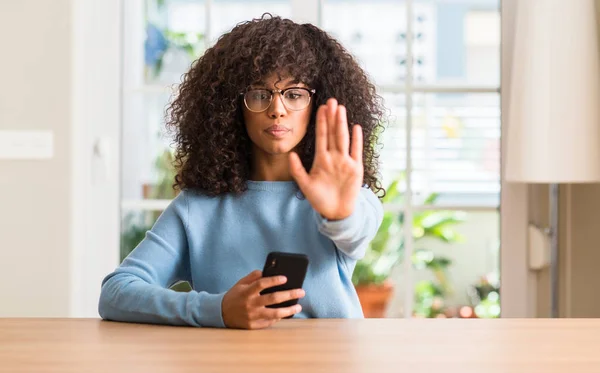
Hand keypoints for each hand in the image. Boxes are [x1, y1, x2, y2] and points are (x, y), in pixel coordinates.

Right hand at [221, 270, 304, 329]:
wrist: (221, 314)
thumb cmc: (234, 296)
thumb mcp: (240, 283)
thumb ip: (253, 276)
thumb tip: (266, 271)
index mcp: (246, 292)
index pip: (261, 284)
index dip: (273, 280)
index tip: (285, 278)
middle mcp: (250, 304)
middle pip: (273, 299)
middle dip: (289, 295)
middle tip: (301, 292)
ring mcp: (252, 316)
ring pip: (274, 314)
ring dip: (289, 310)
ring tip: (298, 306)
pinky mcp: (254, 326)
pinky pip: (270, 322)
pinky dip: (279, 317)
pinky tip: (286, 313)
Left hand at [289, 98, 362, 219]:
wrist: (335, 212)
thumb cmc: (319, 199)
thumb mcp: (305, 184)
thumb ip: (297, 170)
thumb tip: (290, 155)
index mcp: (321, 159)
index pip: (321, 136)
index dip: (320, 122)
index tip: (320, 108)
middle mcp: (334, 157)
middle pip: (332, 133)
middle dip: (331, 117)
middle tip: (331, 101)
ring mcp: (345, 161)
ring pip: (343, 138)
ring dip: (342, 124)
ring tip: (341, 108)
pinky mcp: (355, 168)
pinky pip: (356, 151)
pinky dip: (356, 140)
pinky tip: (355, 127)